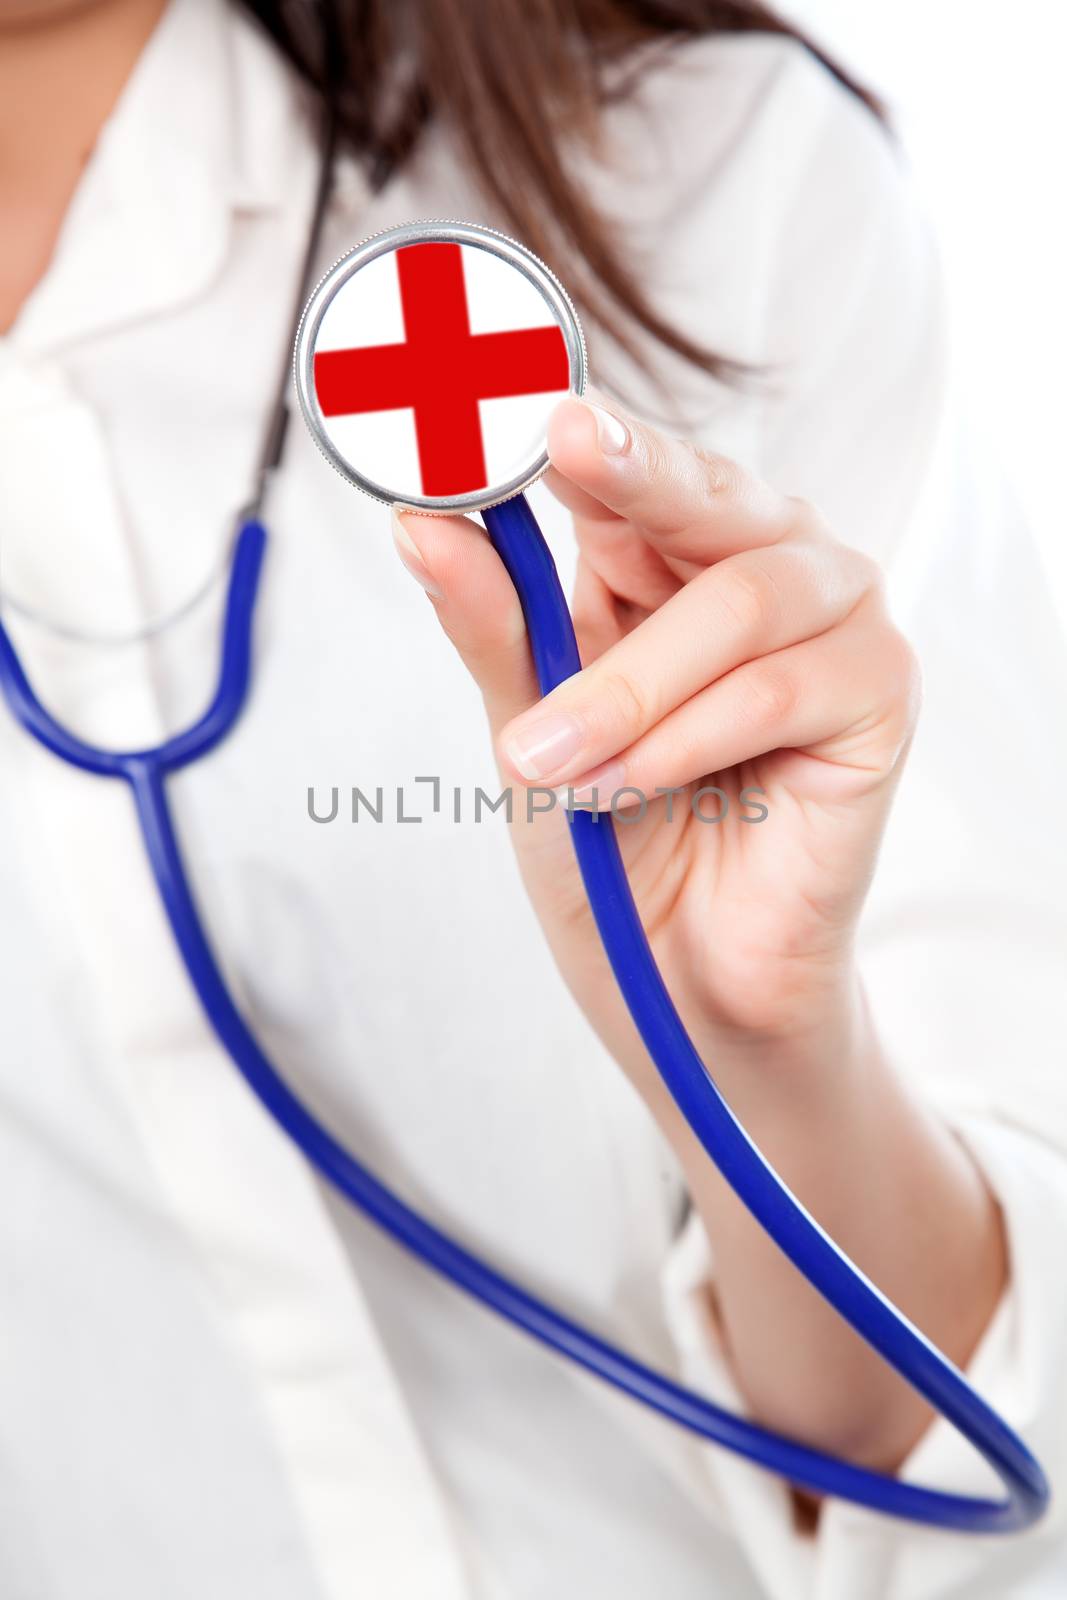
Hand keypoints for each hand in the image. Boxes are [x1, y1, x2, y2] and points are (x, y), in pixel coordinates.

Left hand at [391, 393, 919, 1096]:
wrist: (680, 978)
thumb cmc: (609, 840)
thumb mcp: (525, 729)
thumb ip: (495, 627)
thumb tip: (420, 522)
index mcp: (666, 558)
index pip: (617, 467)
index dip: (569, 430)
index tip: (509, 394)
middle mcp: (759, 564)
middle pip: (698, 490)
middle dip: (627, 470)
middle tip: (558, 441)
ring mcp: (831, 621)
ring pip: (738, 597)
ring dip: (630, 687)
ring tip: (556, 765)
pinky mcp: (880, 693)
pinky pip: (781, 686)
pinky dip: (690, 736)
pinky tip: (634, 784)